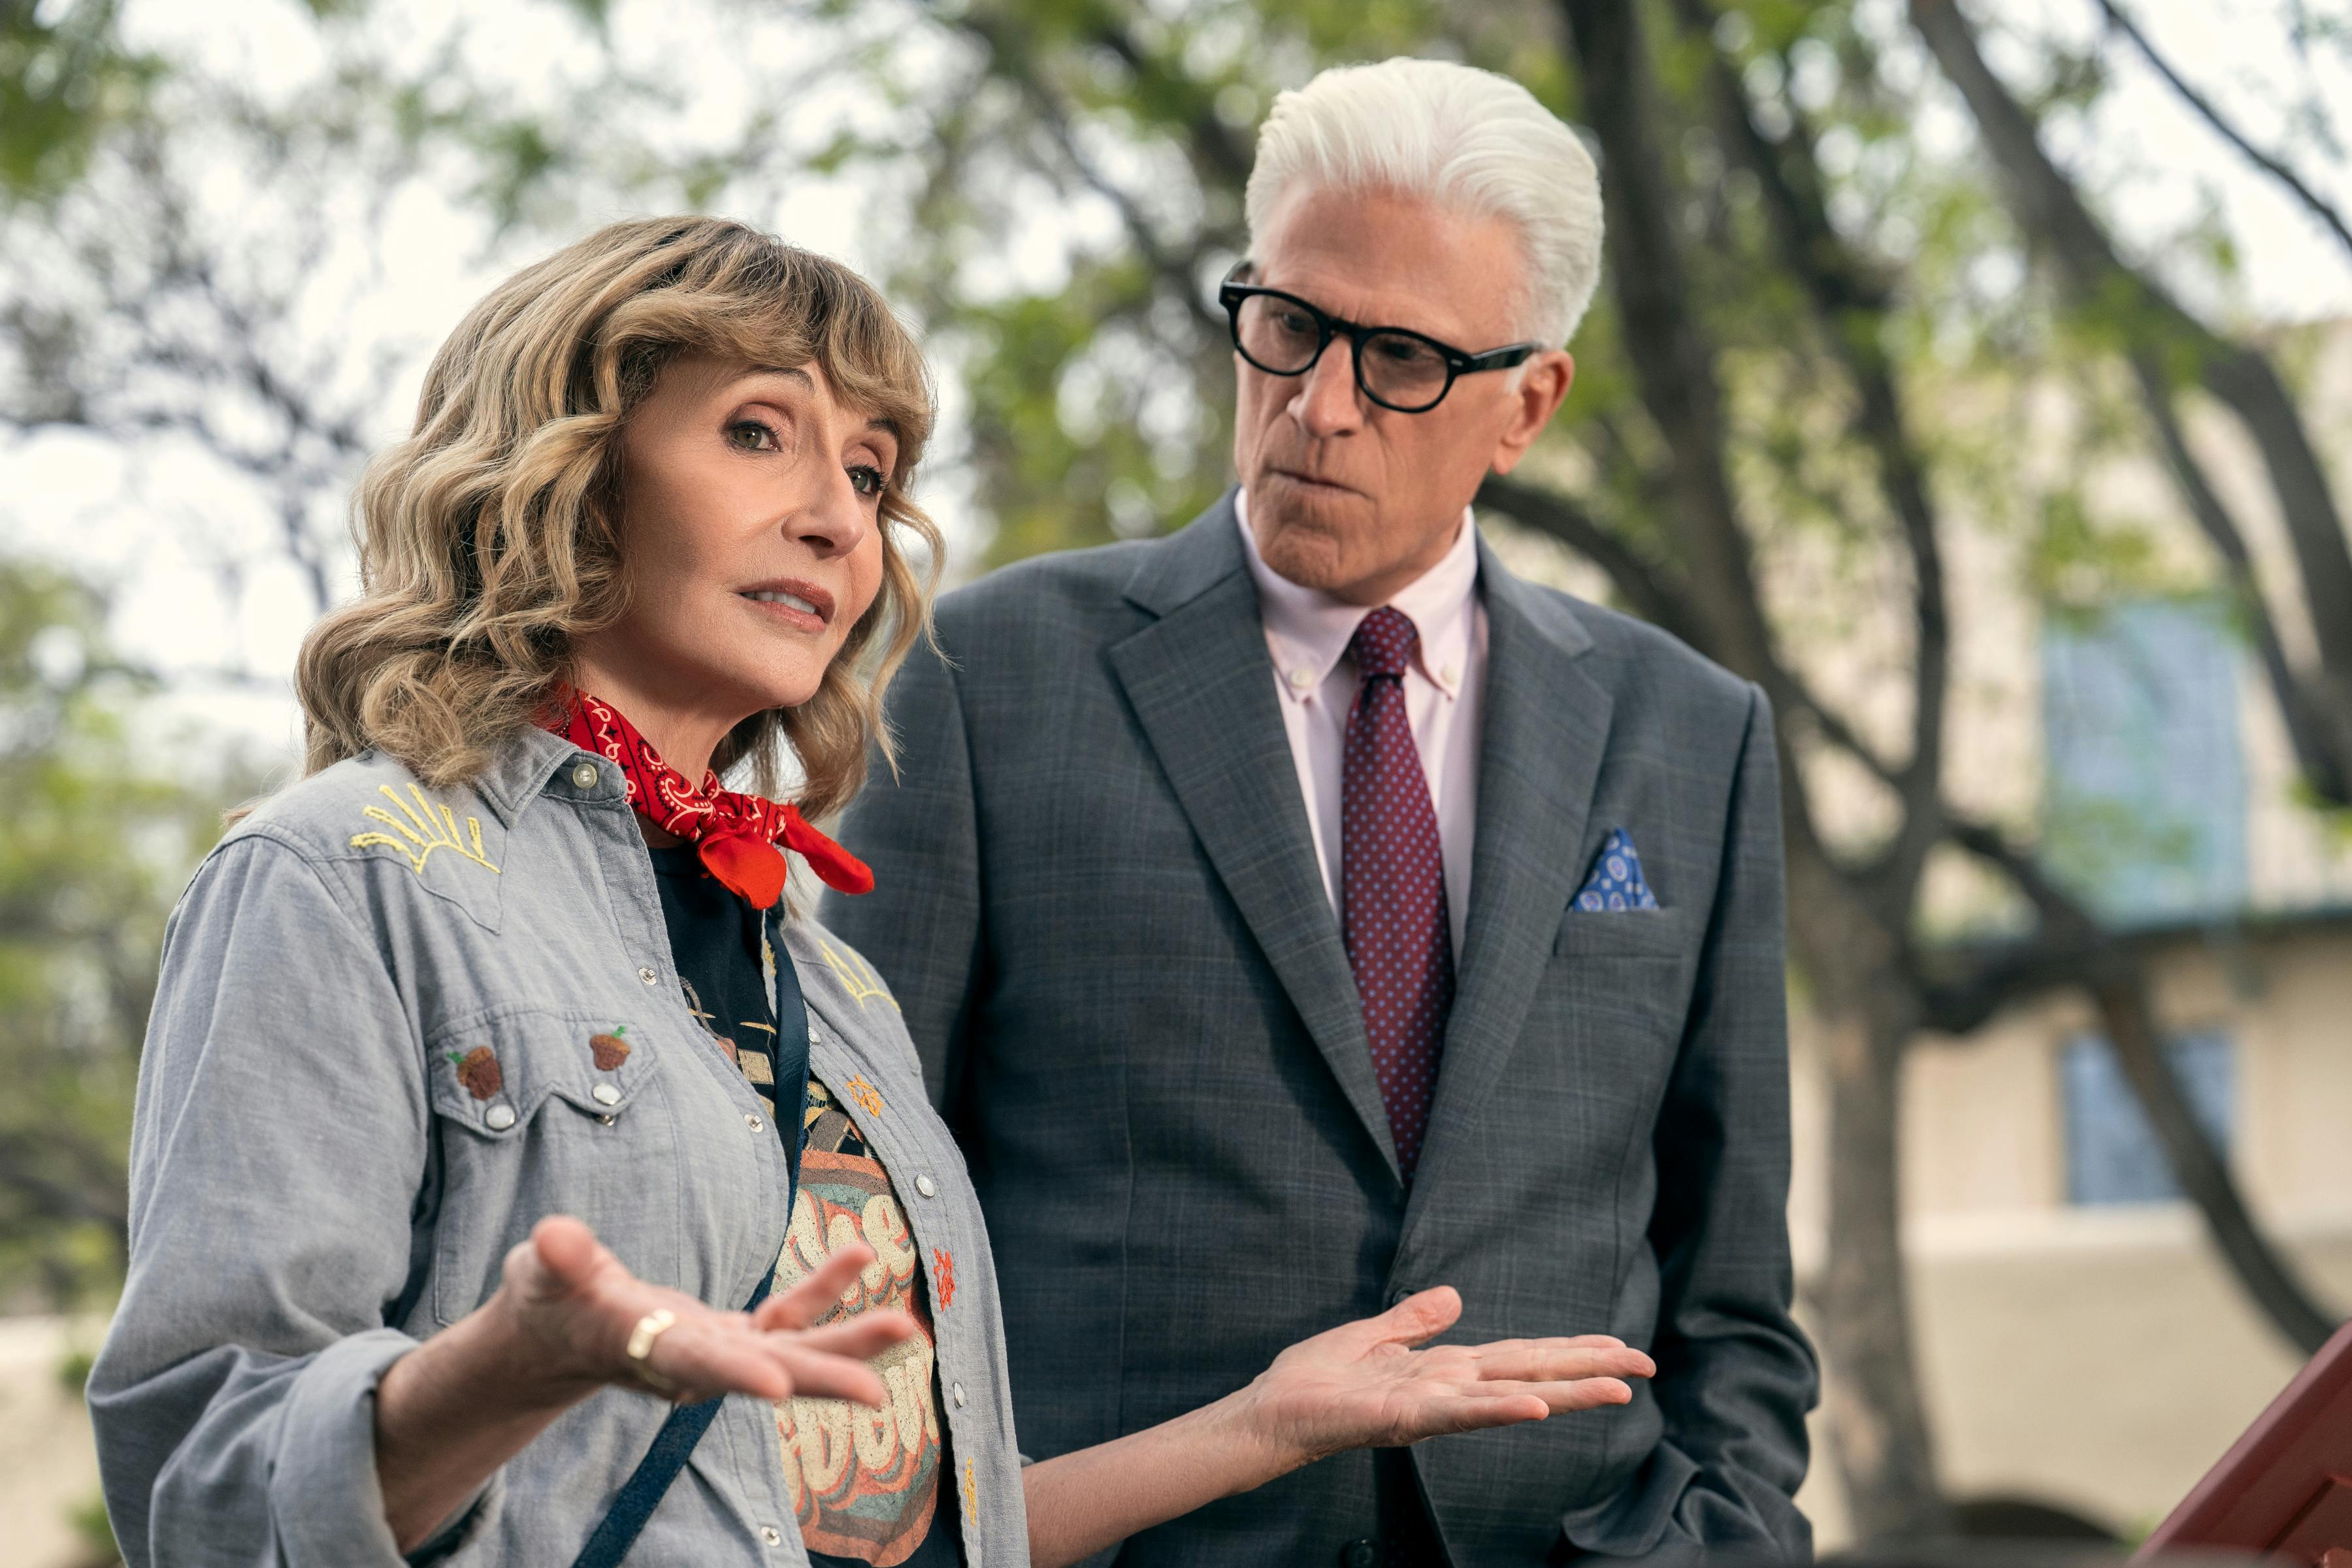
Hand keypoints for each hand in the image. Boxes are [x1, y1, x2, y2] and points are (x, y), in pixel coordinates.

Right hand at [494, 1214, 918, 1407]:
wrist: (556, 1337)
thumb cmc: (546, 1303)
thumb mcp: (540, 1275)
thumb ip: (557, 1260)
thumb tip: (554, 1236)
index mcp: (644, 1349)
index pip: (693, 1363)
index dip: (734, 1372)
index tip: (777, 1385)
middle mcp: (693, 1364)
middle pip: (763, 1372)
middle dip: (819, 1377)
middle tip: (878, 1392)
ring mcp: (720, 1353)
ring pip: (792, 1349)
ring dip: (848, 1339)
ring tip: (906, 1326)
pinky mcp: (732, 1337)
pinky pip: (787, 1315)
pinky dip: (824, 1290)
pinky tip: (862, 1258)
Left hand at [1231, 1286, 1654, 1470]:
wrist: (1270, 1411)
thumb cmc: (1314, 1380)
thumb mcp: (1369, 1336)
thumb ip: (1413, 1319)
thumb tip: (1455, 1296)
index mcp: (1445, 1369)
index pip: (1520, 1356)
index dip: (1569, 1350)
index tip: (1618, 1346)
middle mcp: (1450, 1390)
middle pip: (1533, 1375)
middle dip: (1590, 1371)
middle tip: (1648, 1368)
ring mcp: (1433, 1408)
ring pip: (1513, 1397)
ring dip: (1567, 1395)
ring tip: (1619, 1391)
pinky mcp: (1405, 1419)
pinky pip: (1461, 1415)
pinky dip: (1501, 1412)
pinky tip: (1537, 1410)